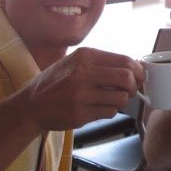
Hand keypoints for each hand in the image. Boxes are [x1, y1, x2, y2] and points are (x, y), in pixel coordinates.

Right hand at [15, 47, 143, 133]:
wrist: (31, 105)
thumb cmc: (57, 83)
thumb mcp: (76, 62)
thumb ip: (102, 63)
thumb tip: (135, 66)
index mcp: (85, 56)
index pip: (125, 60)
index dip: (138, 71)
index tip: (139, 77)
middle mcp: (83, 73)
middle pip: (126, 78)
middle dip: (134, 86)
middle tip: (131, 90)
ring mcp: (81, 94)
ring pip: (121, 97)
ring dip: (122, 101)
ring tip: (112, 100)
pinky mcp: (80, 113)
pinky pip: (110, 112)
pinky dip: (111, 111)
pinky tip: (100, 108)